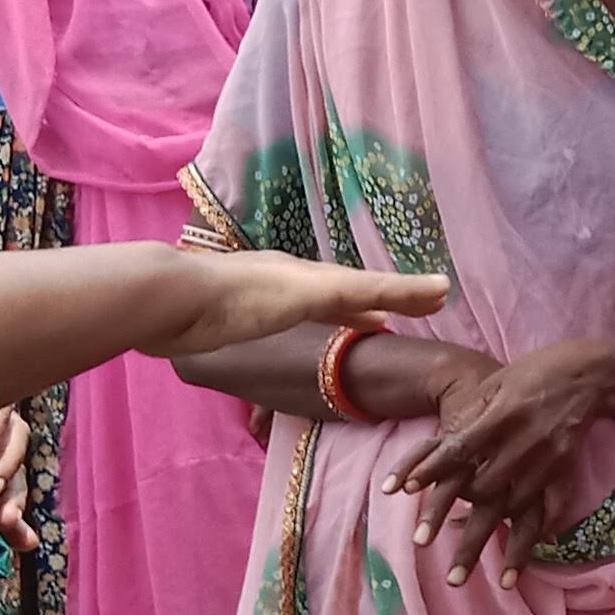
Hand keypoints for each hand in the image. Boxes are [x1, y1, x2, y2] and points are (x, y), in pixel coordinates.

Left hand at [140, 251, 448, 362]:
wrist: (170, 302)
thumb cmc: (247, 297)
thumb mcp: (320, 292)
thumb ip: (376, 292)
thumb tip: (443, 287)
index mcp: (306, 273)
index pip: (363, 285)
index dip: (396, 295)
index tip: (429, 302)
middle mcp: (282, 281)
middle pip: (334, 293)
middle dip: (364, 306)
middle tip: (391, 323)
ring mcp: (251, 300)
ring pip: (304, 308)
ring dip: (332, 317)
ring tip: (351, 332)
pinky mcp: (224, 321)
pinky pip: (274, 325)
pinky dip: (296, 330)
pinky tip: (282, 341)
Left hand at [389, 339, 610, 586]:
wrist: (588, 373)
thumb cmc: (534, 372)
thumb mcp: (497, 384)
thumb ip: (472, 414)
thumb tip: (442, 442)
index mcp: (502, 415)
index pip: (460, 447)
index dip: (432, 468)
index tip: (406, 488)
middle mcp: (523, 441)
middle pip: (484, 487)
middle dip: (454, 510)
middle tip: (425, 541)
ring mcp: (548, 459)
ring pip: (514, 505)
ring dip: (490, 532)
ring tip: (465, 562)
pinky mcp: (567, 469)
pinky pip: (553, 507)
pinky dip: (541, 530)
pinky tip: (527, 550)